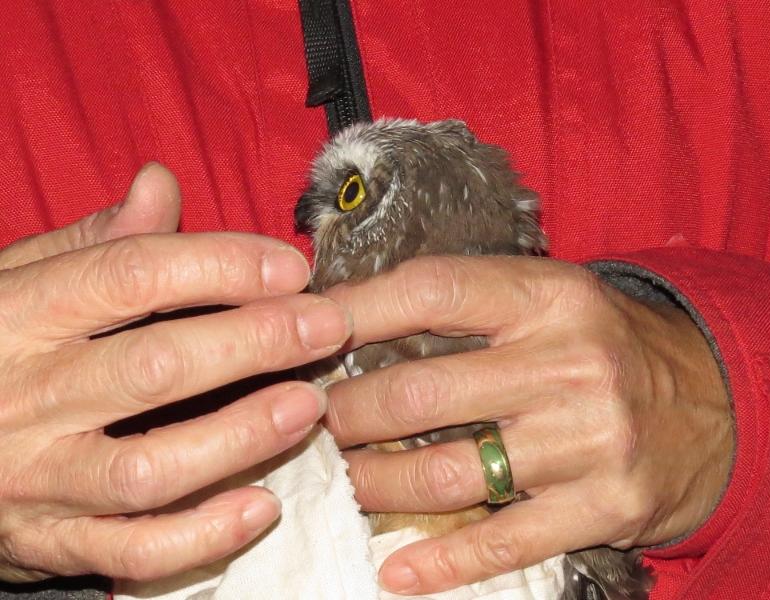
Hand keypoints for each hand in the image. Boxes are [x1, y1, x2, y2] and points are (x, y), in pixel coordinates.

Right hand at [0, 164, 350, 581]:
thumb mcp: (14, 282)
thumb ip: (92, 242)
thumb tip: (162, 184)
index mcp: (17, 316)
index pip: (130, 275)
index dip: (222, 266)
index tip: (291, 268)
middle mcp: (24, 398)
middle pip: (156, 367)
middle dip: (256, 343)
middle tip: (328, 327)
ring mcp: (34, 480)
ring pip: (151, 466)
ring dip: (243, 434)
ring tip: (309, 406)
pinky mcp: (48, 543)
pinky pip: (133, 552)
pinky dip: (203, 536)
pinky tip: (263, 507)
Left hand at [323, 255, 732, 593]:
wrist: (709, 402)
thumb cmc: (602, 344)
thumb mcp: (548, 299)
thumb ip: (469, 305)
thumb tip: (357, 316)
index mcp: (550, 296)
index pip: (433, 291)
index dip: (357, 310)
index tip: (308, 331)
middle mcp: (571, 363)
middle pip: (421, 393)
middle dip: (349, 413)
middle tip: (322, 420)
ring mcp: (590, 440)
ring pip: (447, 474)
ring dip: (377, 484)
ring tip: (351, 480)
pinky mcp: (605, 507)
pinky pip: (502, 542)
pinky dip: (440, 561)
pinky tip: (397, 566)